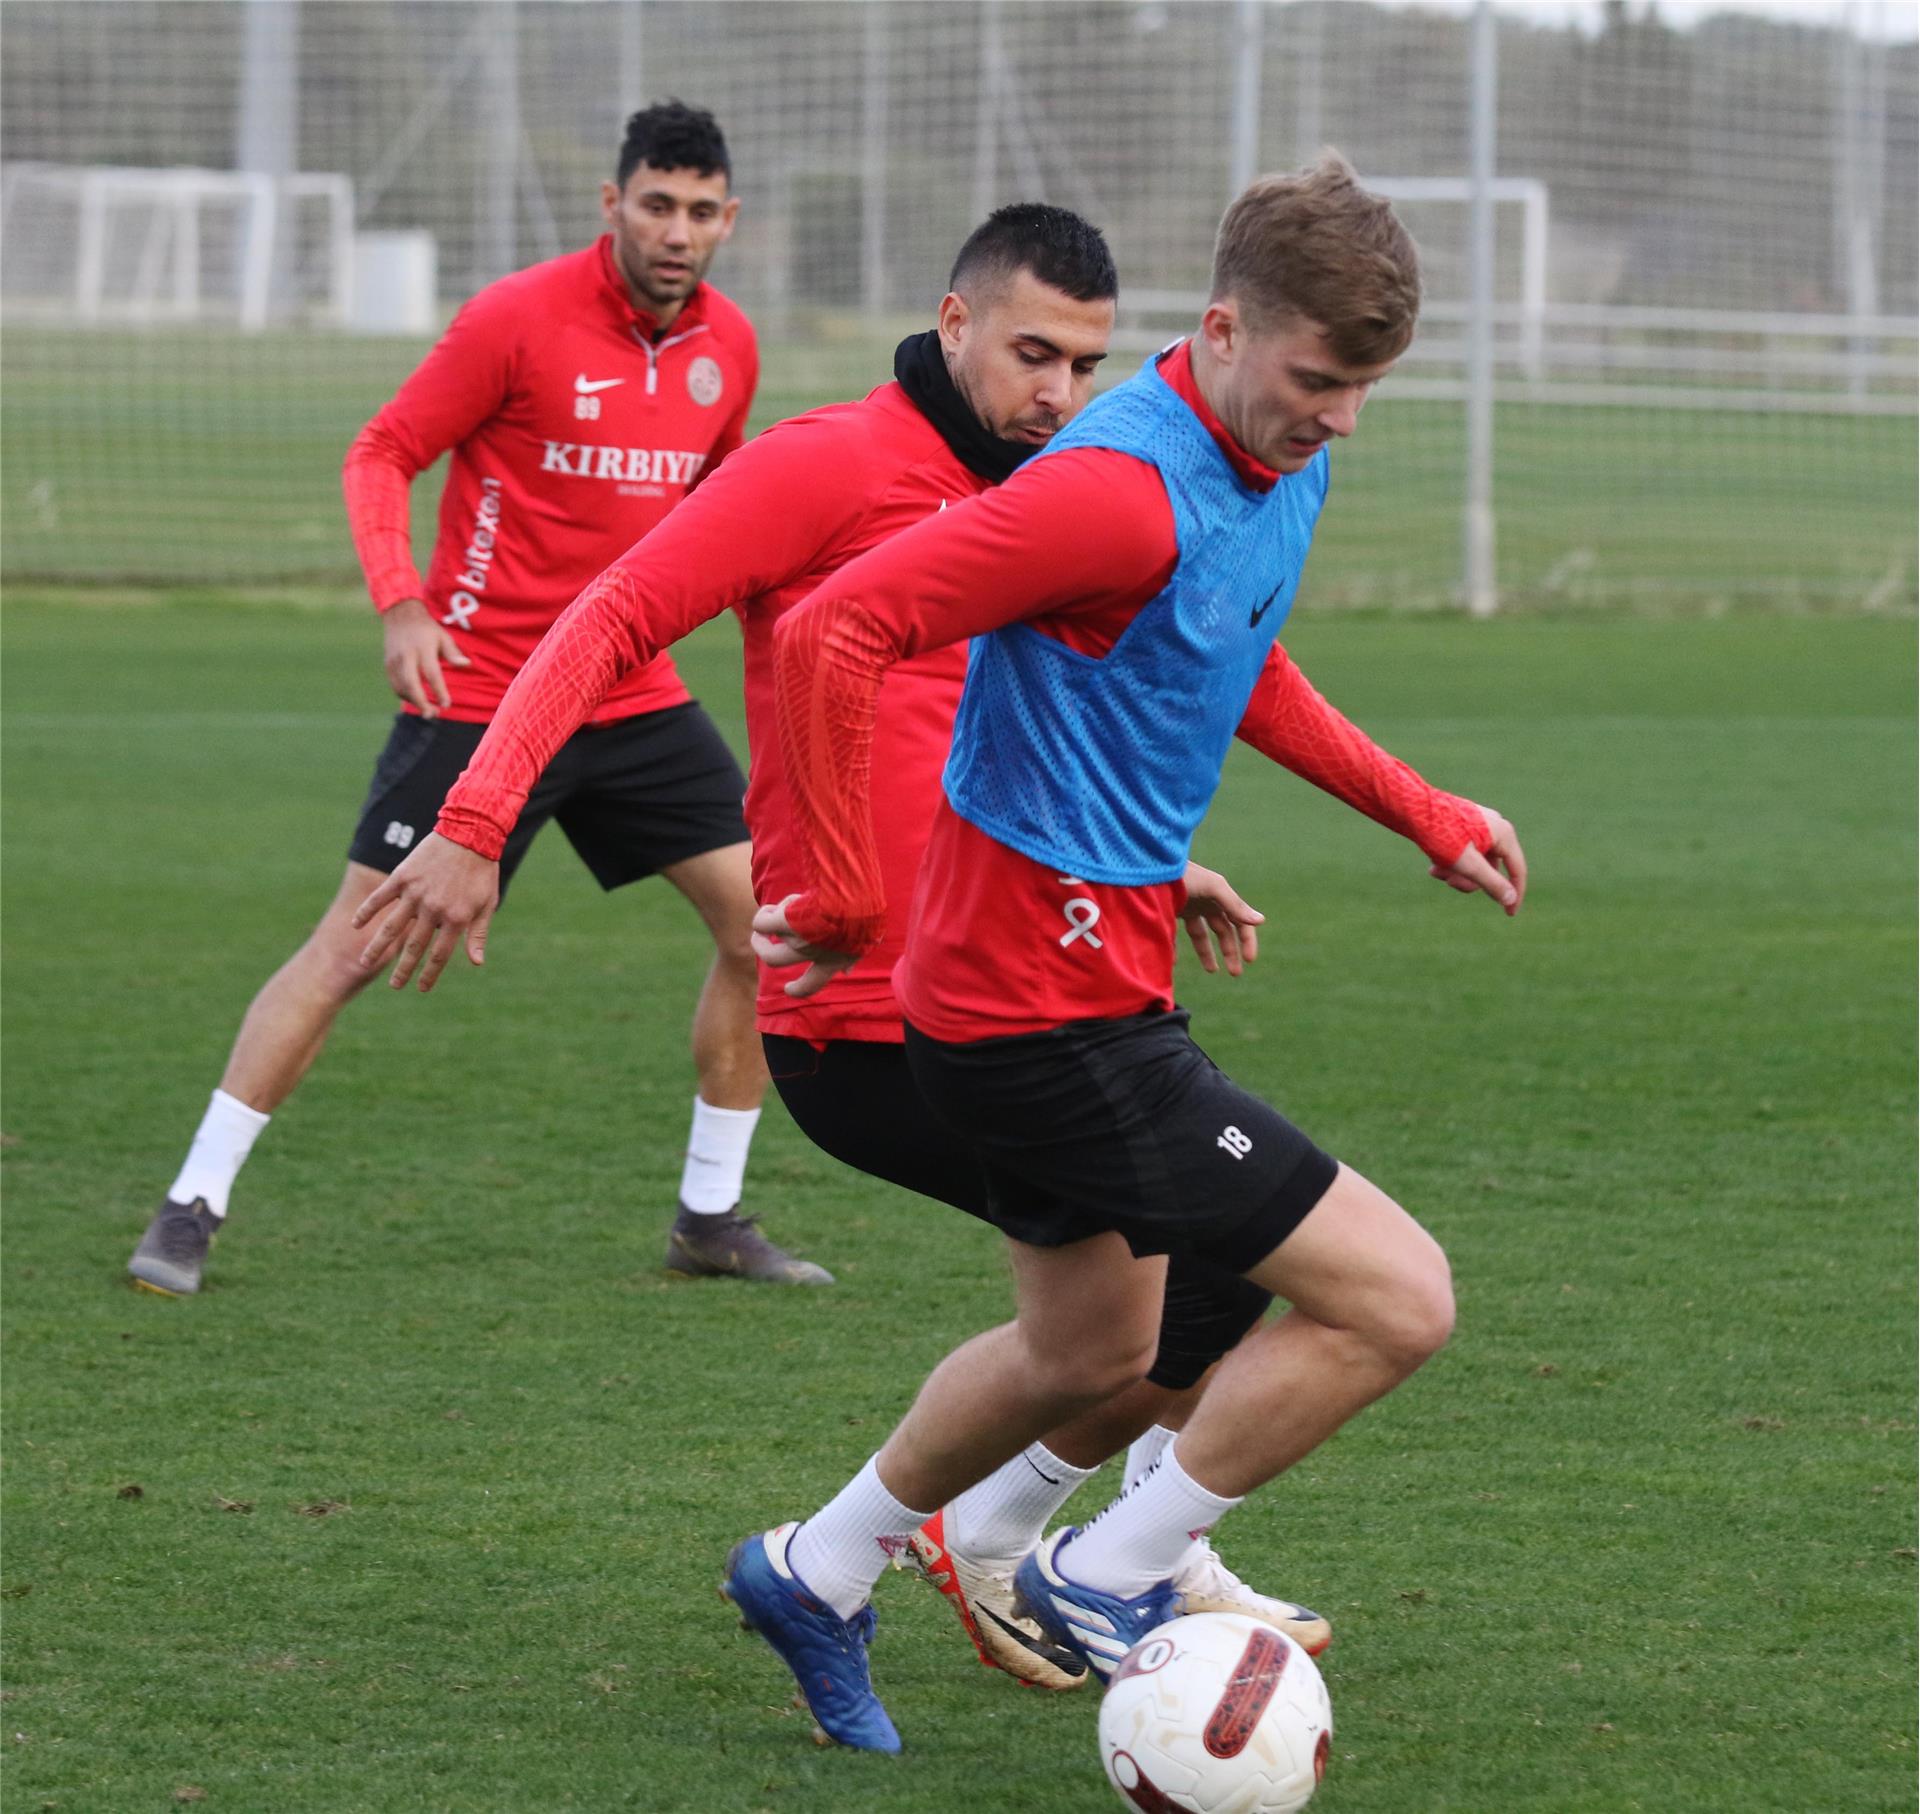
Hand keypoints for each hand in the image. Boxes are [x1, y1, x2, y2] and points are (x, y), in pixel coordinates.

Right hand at [350, 832, 499, 991]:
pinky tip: (355, 925)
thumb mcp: (487, 904)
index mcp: (456, 918)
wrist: (470, 833)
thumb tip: (477, 963)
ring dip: (378, 947)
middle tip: (395, 986)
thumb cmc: (482, 871)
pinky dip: (366, 911)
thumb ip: (478, 934)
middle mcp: (433, 909)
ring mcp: (415, 893)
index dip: (430, 974)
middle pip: (414, 946)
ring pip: (392, 927)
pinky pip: (380, 898)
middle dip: (404, 969)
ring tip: (366, 962)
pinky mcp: (402, 877)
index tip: (421, 988)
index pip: (440, 955)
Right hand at [382, 597, 470, 719]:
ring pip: (401, 687)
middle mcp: (406, 655)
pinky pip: (395, 685)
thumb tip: (467, 665)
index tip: (447, 704)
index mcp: (422, 647)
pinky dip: (406, 696)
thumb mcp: (443, 636)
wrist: (400, 615)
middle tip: (433, 714)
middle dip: (421, 702)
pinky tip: (417, 700)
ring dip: (414, 702)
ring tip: (429, 711)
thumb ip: (453, 653)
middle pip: (411, 683)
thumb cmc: (427, 629)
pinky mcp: (388, 665)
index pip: (431, 673)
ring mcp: (394, 660)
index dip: (439, 690)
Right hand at [750, 894, 858, 999]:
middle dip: (762, 948)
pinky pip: (762, 923)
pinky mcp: (784, 923)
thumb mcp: (865, 939)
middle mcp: (813, 954)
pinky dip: (763, 915)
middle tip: (758, 938)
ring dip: (769, 919)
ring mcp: (797, 940)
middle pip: (774, 960)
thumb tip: (847, 972)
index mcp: (834, 960)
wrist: (856, 898)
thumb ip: (852, 956)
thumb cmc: (864, 914)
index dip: (798, 989)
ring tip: (781, 905)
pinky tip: (770, 908)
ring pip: (768, 934)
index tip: (789, 990)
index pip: (812, 985)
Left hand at [1179, 861, 1263, 976]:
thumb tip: (1261, 921)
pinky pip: (1174, 935)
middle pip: (1223, 930)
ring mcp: (1187, 907)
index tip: (1248, 960)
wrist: (1149, 865)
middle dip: (1230, 950)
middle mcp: (1205, 902)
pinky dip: (1176, 949)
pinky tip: (1175, 962)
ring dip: (1207, 953)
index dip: (1246, 940)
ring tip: (1212, 971)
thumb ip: (1234, 905)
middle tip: (1235, 973)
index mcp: (1219, 896)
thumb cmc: (1183, 874)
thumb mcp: (1212, 887)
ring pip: (1201, 934)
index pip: (1239, 921)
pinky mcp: (1168, 912)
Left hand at [1431, 803, 1527, 915]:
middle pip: (1492, 868)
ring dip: (1457, 872)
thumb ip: (1491, 883)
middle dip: (1470, 880)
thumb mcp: (1468, 865)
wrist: (1413, 808)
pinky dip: (1452, 863)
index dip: (1514, 894)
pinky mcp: (1465, 825)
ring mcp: (1480, 825)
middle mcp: (1496, 828)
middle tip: (1449, 882)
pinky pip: (1466, 852)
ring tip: (1436, 871)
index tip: (1509, 914)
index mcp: (1504, 834)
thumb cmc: (1442, 835)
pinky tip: (1433, 865)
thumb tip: (1511, 900)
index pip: (1518, 870)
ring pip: (1476, 862)